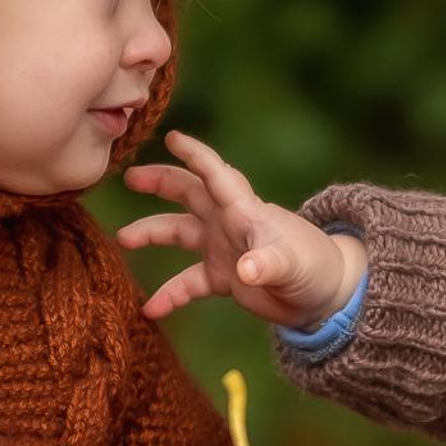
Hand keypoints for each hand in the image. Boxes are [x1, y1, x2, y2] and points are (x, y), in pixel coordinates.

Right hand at [119, 130, 364, 329]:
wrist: (323, 294)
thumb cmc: (315, 267)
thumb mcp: (294, 264)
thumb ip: (269, 263)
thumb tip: (244, 271)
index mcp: (245, 210)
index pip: (217, 175)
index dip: (196, 155)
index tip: (173, 136)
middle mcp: (228, 223)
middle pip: (189, 193)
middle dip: (160, 182)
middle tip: (130, 177)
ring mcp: (223, 248)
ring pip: (179, 232)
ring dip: (151, 233)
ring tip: (122, 239)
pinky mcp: (222, 277)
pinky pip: (187, 282)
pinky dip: (169, 294)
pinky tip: (149, 309)